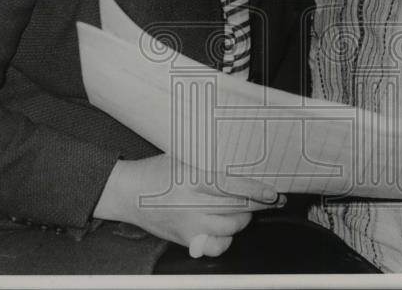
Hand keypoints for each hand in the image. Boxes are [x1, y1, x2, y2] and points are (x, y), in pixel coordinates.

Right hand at [93, 155, 283, 256]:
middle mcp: (191, 203)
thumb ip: (210, 159)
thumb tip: (244, 159)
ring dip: (245, 219)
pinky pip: (217, 246)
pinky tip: (227, 229)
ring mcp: (189, 224)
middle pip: (236, 208)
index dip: (255, 190)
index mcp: (192, 178)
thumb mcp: (184, 155)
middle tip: (273, 200)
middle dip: (259, 205)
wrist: (129, 192)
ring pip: (230, 228)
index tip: (272, 192)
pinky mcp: (186, 239)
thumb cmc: (157, 171)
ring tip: (247, 210)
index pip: (231, 186)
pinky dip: (227, 239)